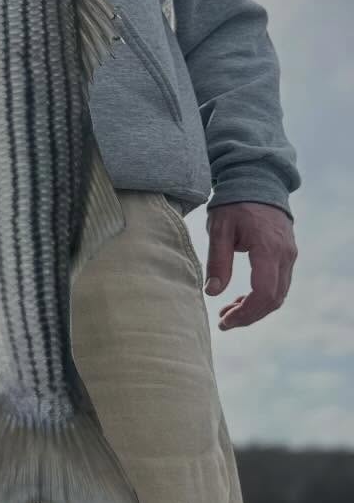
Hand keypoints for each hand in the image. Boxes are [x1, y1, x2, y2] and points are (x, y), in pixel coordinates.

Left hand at [205, 202, 296, 328]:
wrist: (257, 181)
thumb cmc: (235, 203)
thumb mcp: (219, 229)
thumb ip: (218, 261)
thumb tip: (212, 292)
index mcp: (268, 249)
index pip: (264, 292)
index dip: (246, 313)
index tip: (225, 321)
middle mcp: (285, 254)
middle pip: (274, 299)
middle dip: (249, 316)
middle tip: (224, 321)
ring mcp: (289, 255)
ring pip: (278, 294)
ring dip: (255, 308)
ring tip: (228, 313)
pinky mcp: (287, 255)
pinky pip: (279, 284)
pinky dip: (262, 297)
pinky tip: (241, 300)